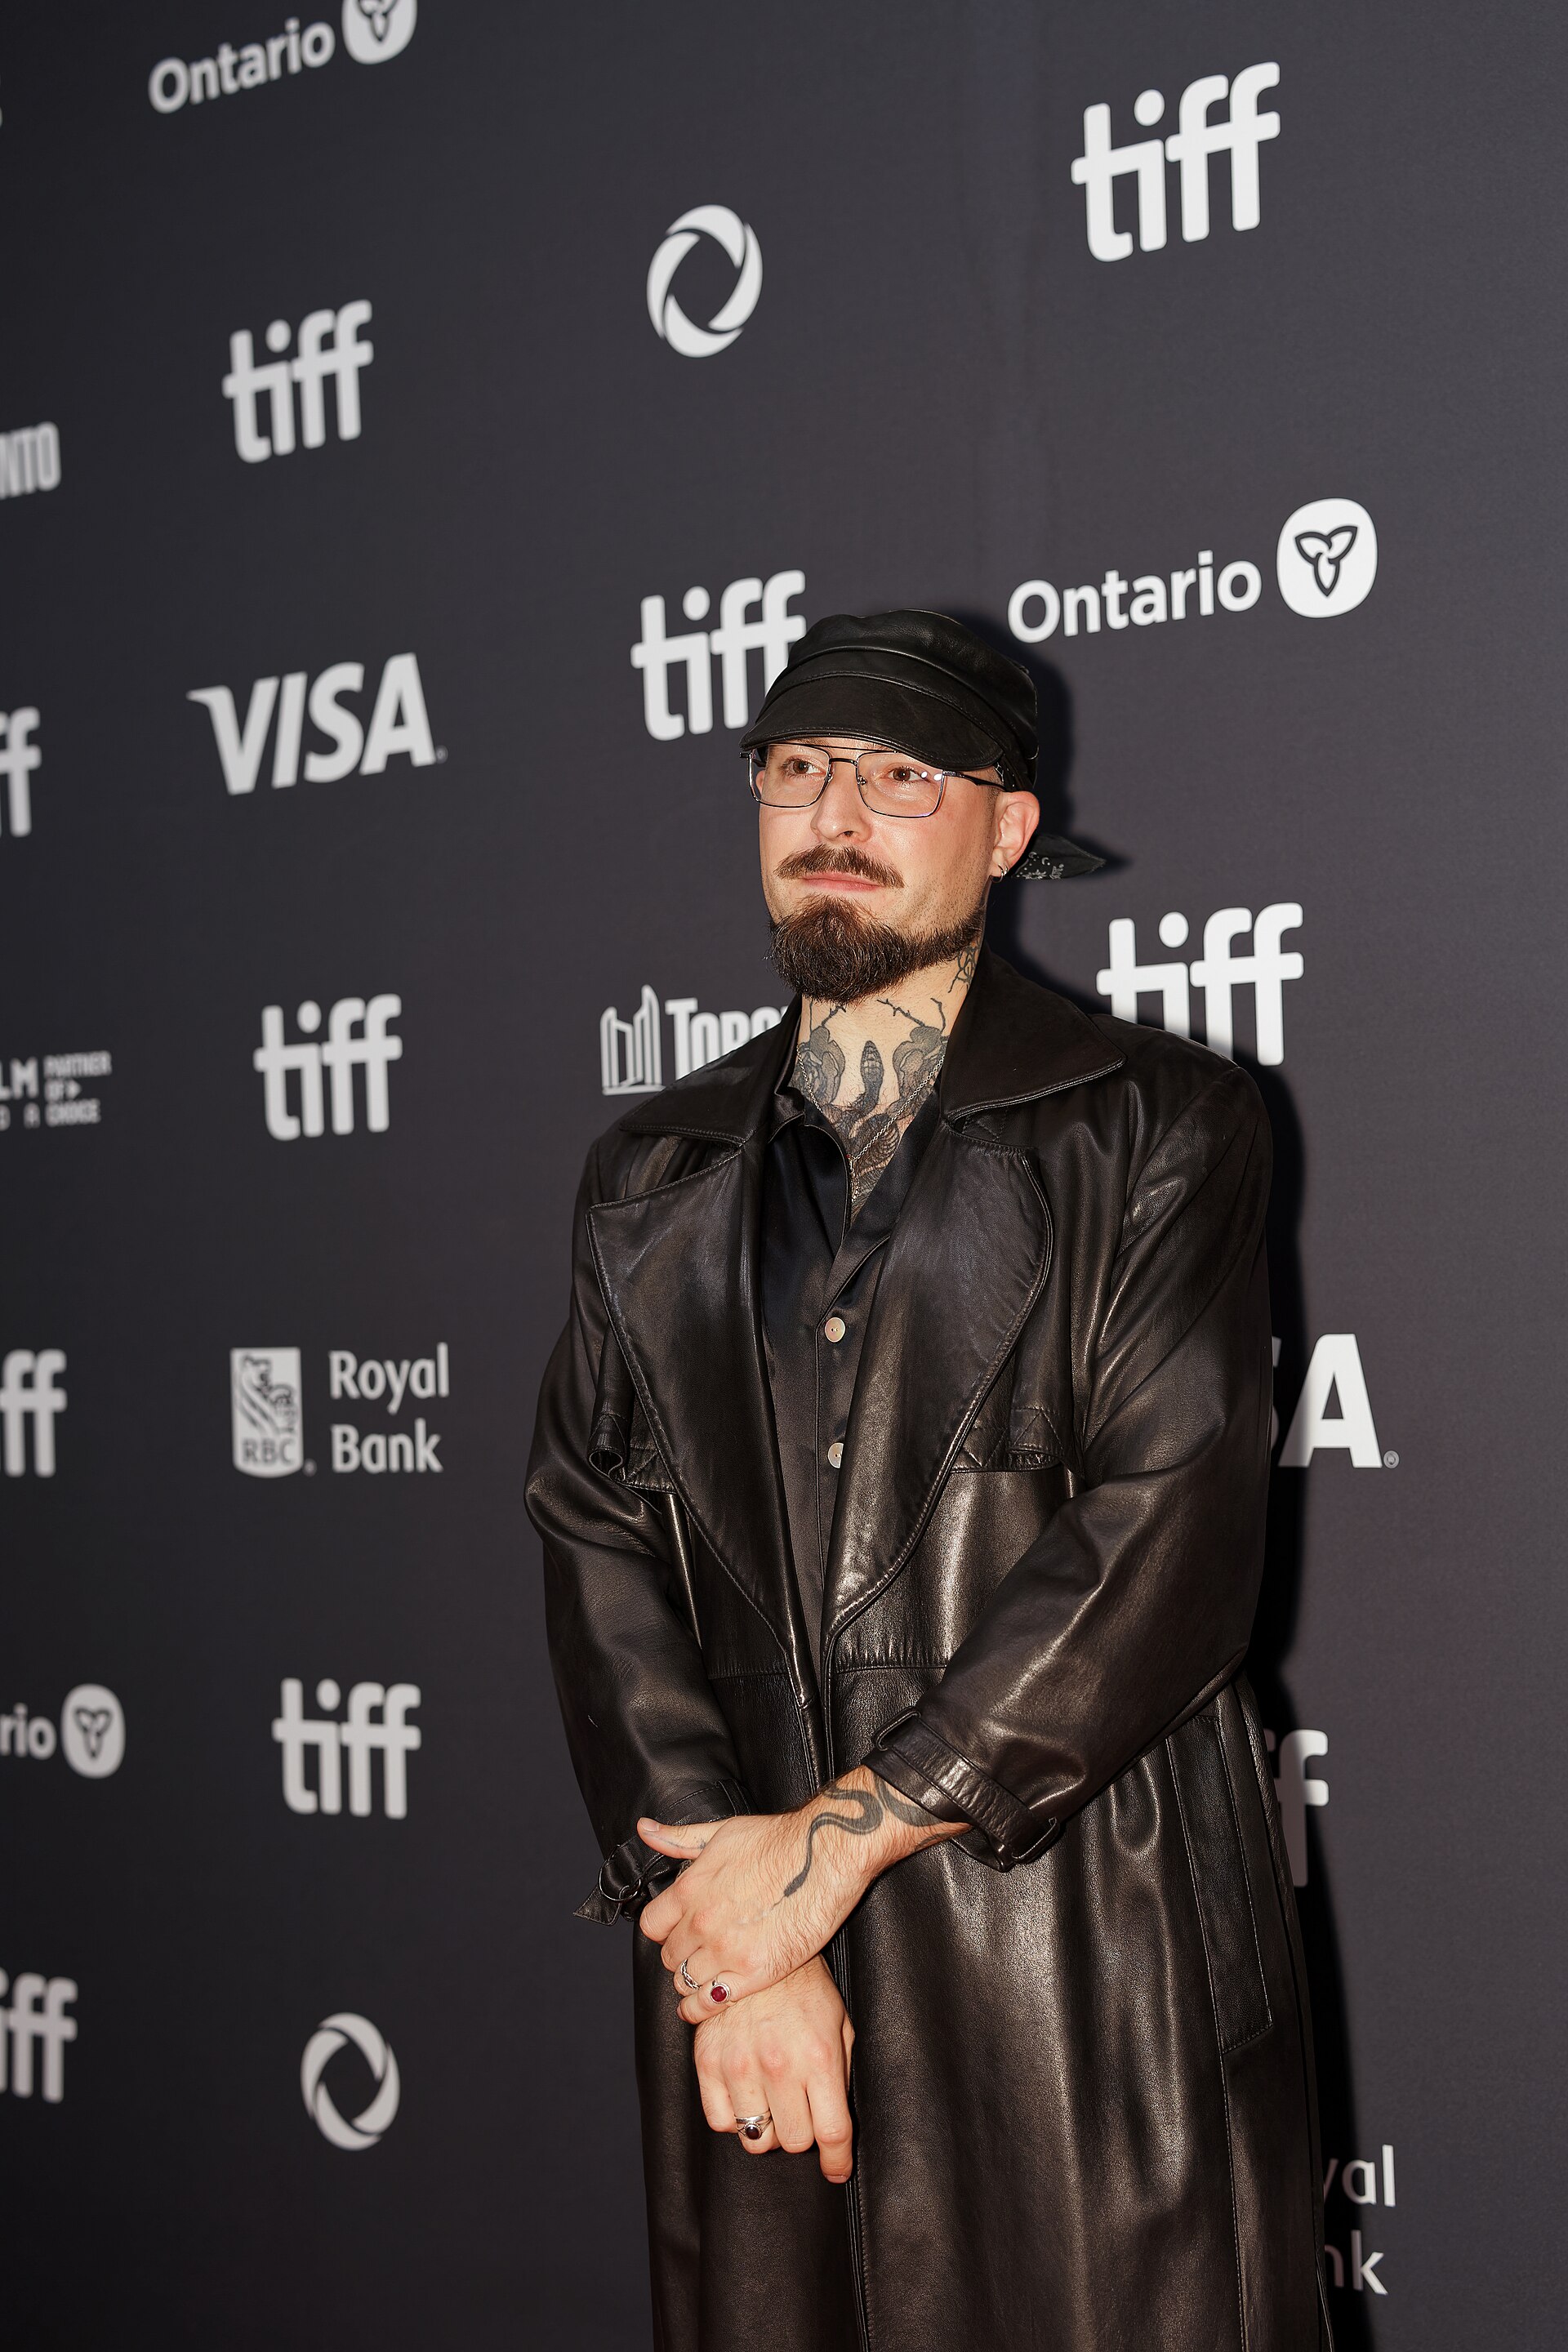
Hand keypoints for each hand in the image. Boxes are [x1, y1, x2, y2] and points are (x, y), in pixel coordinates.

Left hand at [639, 1767, 959, 2016]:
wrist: (826, 1854)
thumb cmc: (779, 1839)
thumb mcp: (722, 1831)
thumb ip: (679, 1839)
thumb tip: (646, 1830)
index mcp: (690, 1888)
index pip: (651, 1926)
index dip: (665, 1930)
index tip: (677, 1931)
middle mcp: (701, 1922)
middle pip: (669, 1957)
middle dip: (682, 1955)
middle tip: (700, 1953)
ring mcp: (727, 1950)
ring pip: (686, 1982)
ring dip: (694, 1981)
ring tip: (708, 1977)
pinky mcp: (755, 1973)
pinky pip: (710, 2003)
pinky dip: (703, 2007)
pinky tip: (708, 2005)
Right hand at [691, 1956, 854, 2180]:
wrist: (753, 1948)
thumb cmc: (803, 1986)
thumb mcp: (838, 2023)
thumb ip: (841, 2074)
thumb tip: (840, 2126)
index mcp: (819, 2056)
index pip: (832, 2132)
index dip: (837, 2160)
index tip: (836, 2169)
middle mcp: (779, 2065)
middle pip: (794, 2141)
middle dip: (803, 2131)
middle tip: (802, 2110)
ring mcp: (739, 2065)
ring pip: (755, 2139)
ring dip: (768, 2126)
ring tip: (772, 2100)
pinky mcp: (708, 2062)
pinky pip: (721, 2121)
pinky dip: (734, 2116)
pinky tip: (745, 2092)